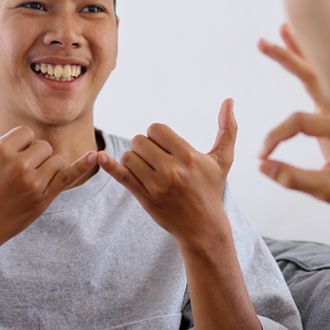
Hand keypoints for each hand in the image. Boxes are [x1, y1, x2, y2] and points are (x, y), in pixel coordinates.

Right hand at [0, 101, 85, 262]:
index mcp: (1, 152)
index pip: (25, 134)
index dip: (17, 144)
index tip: (5, 160)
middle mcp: (20, 166)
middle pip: (41, 145)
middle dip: (31, 155)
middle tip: (13, 174)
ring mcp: (34, 184)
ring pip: (53, 159)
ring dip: (44, 166)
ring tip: (25, 180)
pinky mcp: (44, 199)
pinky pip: (68, 176)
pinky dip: (82, 166)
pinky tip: (94, 155)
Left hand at [98, 100, 236, 250]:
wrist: (204, 229)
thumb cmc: (211, 189)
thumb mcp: (222, 161)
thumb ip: (227, 129)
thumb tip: (229, 100)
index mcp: (188, 156)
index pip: (156, 129)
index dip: (157, 135)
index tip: (164, 147)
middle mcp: (172, 170)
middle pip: (139, 140)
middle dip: (144, 147)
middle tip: (156, 159)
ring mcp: (156, 185)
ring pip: (129, 156)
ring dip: (134, 159)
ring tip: (148, 169)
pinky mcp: (144, 197)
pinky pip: (121, 176)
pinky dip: (109, 165)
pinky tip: (99, 157)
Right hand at [257, 26, 329, 232]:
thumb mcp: (329, 191)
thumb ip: (294, 178)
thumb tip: (262, 166)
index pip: (299, 122)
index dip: (276, 137)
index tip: (263, 155)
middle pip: (313, 76)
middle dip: (287, 59)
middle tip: (262, 43)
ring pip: (317, 72)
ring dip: (300, 50)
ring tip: (283, 28)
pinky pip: (319, 78)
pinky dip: (306, 60)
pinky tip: (294, 45)